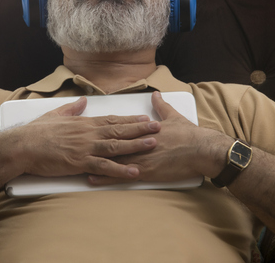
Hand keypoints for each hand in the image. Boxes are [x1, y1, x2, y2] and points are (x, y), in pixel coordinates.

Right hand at [17, 96, 161, 179]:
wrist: (23, 146)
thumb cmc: (36, 132)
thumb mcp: (56, 114)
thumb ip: (72, 108)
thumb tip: (83, 101)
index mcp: (83, 123)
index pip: (111, 119)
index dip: (130, 119)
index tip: (144, 118)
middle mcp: (88, 133)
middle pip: (119, 130)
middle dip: (140, 129)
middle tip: (158, 128)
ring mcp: (85, 148)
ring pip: (116, 145)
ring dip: (136, 145)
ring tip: (153, 144)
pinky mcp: (80, 162)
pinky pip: (104, 166)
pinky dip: (120, 169)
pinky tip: (134, 171)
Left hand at [88, 91, 229, 184]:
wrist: (202, 150)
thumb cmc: (189, 134)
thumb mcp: (173, 117)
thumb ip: (161, 107)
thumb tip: (155, 95)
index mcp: (142, 129)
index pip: (117, 128)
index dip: (100, 128)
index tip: (86, 128)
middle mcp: (138, 142)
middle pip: (109, 143)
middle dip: (91, 144)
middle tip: (73, 144)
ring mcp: (140, 157)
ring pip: (111, 159)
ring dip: (93, 161)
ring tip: (75, 162)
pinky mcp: (145, 171)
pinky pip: (121, 175)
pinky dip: (105, 176)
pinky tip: (93, 178)